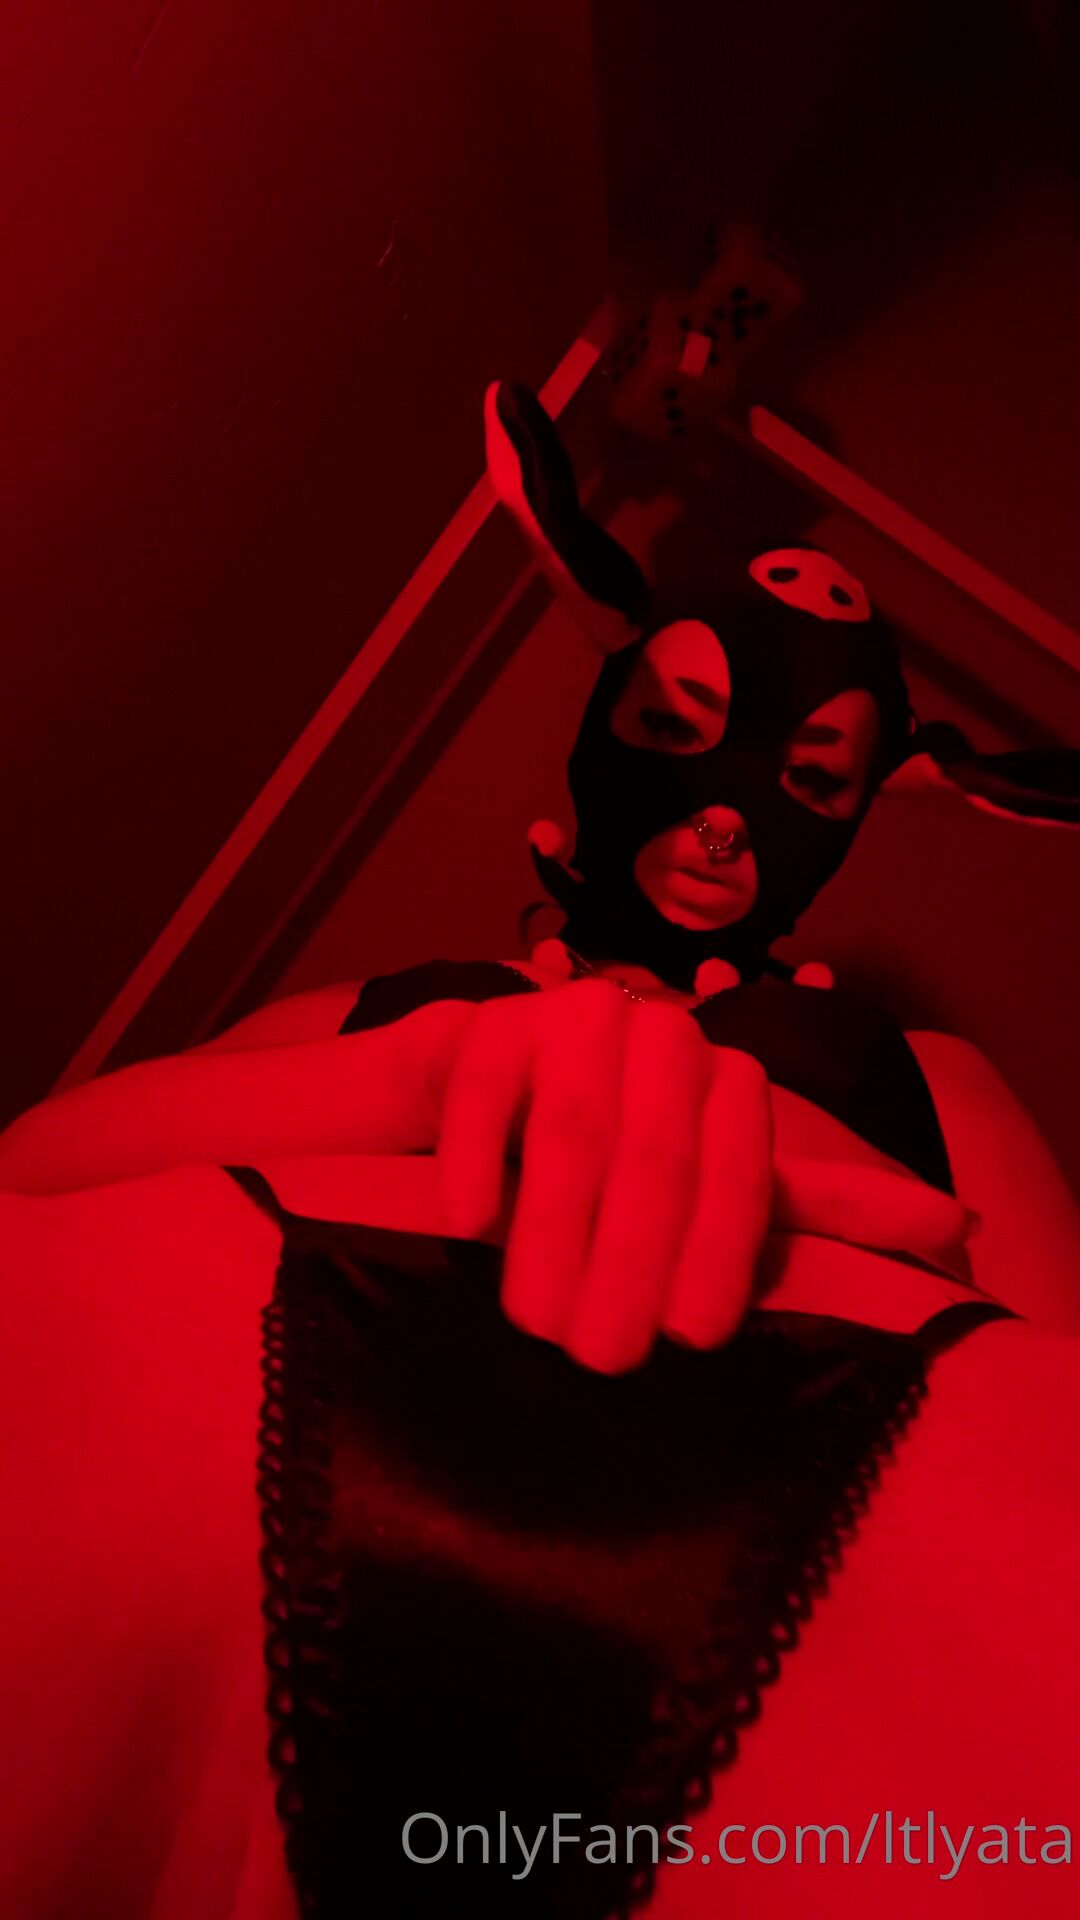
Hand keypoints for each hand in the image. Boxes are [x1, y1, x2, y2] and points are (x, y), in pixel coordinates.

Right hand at [406, 982, 972, 1373]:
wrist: (501, 1089)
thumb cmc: (627, 1156)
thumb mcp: (726, 1186)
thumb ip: (825, 1207)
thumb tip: (958, 1223)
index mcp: (733, 1080)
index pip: (740, 1172)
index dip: (719, 1257)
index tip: (691, 1341)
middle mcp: (665, 1037)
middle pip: (656, 1158)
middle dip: (633, 1262)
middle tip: (603, 1358)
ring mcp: (574, 1023)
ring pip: (571, 1130)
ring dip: (556, 1231)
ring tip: (538, 1323)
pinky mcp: (491, 1025)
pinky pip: (485, 1090)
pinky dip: (476, 1157)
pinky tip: (468, 1223)